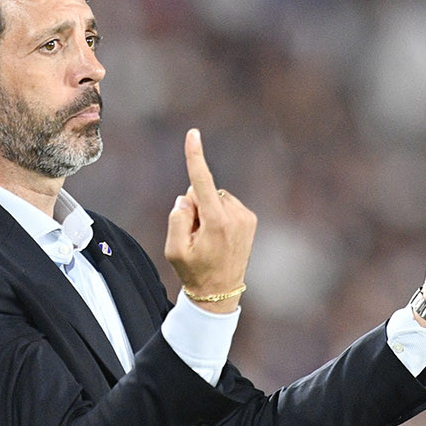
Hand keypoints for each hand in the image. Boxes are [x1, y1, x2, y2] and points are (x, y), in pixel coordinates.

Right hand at [165, 128, 256, 313]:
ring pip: (216, 198)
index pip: (201, 182)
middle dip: (195, 206)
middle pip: (204, 192)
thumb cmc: (194, 271)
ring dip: (208, 211)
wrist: (220, 292)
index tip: (193, 133)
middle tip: (195, 236)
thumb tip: (188, 197)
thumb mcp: (174, 249)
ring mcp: (245, 217)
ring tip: (209, 239)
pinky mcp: (250, 219)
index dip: (195, 156)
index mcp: (215, 222)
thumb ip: (177, 218)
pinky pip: (227, 205)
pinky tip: (220, 236)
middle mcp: (234, 216)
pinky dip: (220, 214)